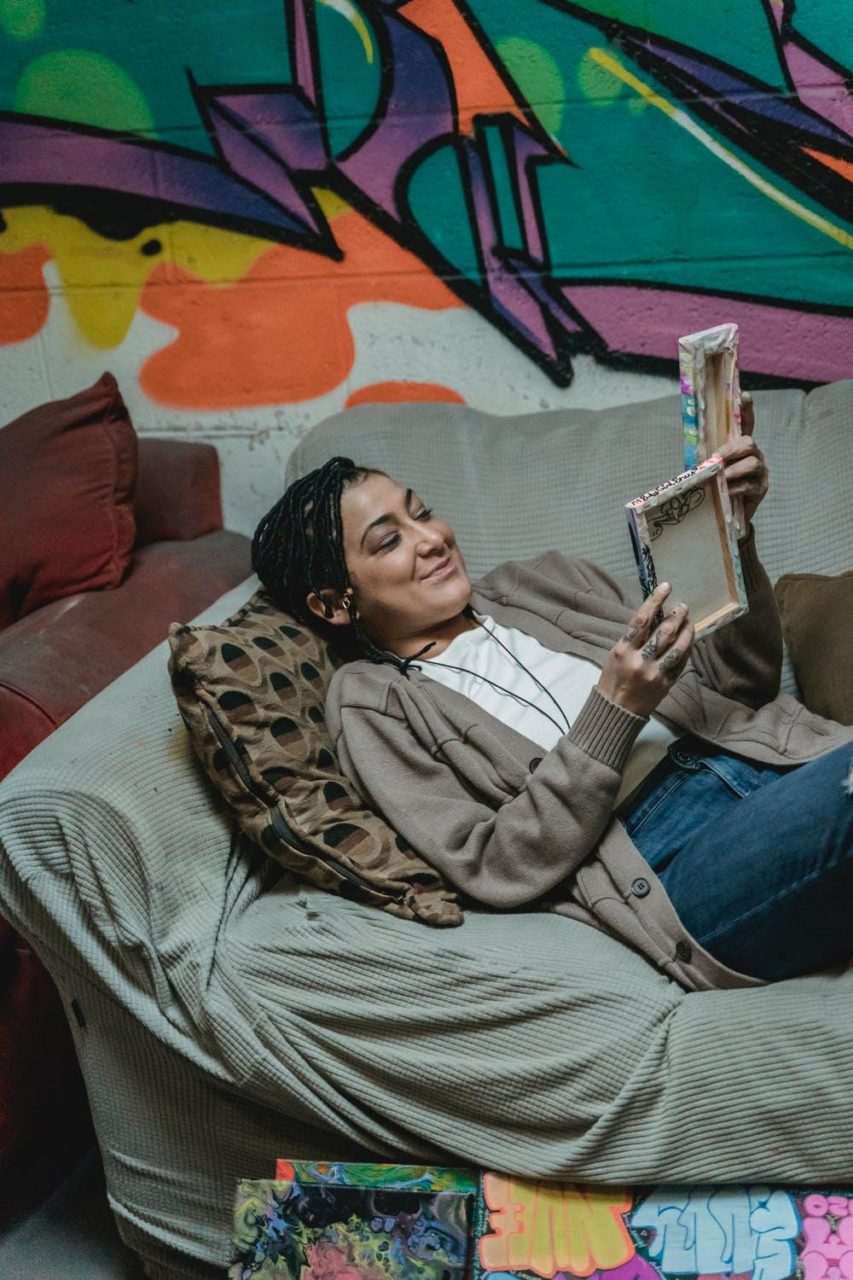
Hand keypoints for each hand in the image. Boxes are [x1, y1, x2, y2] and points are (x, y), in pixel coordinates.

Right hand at [597, 583, 693, 716]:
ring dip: (686, 631)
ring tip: (689, 621)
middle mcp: (640, 661)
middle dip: (677, 616)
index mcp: (623, 650)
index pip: (642, 619)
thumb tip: (654, 616)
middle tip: (683, 607)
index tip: (666, 587)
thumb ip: (633, 638)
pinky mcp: (666, 684)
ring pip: (677, 647)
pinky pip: (681, 662)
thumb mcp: (616, 654)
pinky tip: (688, 640)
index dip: (655, 600)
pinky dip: (686, 649)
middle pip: (664, 632)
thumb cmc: (613, 677)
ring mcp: (655, 673)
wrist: (617, 709)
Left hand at [712, 393, 768, 531]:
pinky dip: (735, 488)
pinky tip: (727, 492)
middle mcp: (754, 455)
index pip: (746, 423)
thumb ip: (706, 458)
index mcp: (740, 447)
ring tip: (722, 478)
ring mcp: (760, 472)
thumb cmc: (716, 486)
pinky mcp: (761, 489)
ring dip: (733, 471)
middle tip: (717, 459)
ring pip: (752, 464)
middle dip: (732, 449)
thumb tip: (697, 453)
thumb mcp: (708, 469)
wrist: (726, 513)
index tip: (744, 396)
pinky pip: (750, 485)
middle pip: (749, 442)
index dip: (746, 410)